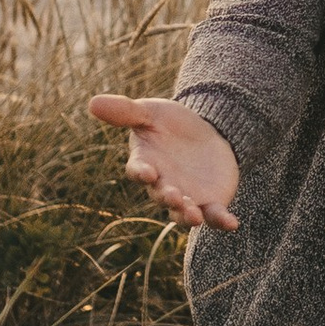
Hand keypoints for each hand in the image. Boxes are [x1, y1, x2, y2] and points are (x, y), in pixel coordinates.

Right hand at [89, 93, 239, 230]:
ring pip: (184, 214)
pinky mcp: (210, 203)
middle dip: (166, 197)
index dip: (141, 173)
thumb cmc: (170, 124)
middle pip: (161, 196)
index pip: (138, 171)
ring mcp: (186, 198)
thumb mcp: (151, 112)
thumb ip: (126, 111)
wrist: (206, 132)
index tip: (147, 172)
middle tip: (173, 196)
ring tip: (194, 216)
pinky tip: (232, 223)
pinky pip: (215, 216)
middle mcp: (162, 186)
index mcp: (146, 164)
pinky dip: (221, 221)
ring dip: (187, 216)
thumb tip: (92, 102)